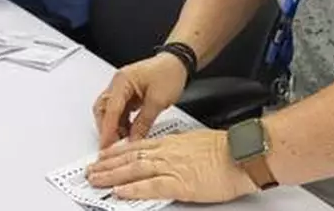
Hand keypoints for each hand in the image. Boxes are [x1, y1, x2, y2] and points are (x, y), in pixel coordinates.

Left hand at [85, 129, 256, 202]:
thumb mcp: (197, 141)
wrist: (243, 154)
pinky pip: (151, 186)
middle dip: (108, 165)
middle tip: (91, 170)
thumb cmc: (227, 149)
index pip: (138, 146)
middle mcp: (167, 152)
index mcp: (172, 142)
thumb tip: (173, 150)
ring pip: (134, 170)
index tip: (104, 156)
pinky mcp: (180, 183)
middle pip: (130, 157)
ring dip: (112, 175)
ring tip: (96, 179)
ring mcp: (172, 167)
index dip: (117, 152)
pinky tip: (120, 191)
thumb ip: (181, 147)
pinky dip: (133, 189)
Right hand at [93, 54, 187, 148]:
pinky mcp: (129, 94)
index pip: (110, 110)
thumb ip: (143, 122)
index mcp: (122, 81)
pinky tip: (129, 132)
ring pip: (110, 112)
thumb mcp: (158, 101)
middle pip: (103, 110)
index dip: (108, 131)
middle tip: (112, 145)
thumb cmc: (169, 73)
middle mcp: (119, 83)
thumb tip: (133, 139)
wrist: (178, 63)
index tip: (106, 146)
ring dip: (115, 127)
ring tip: (123, 140)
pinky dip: (122, 123)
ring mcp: (123, 88)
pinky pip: (120, 111)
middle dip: (107, 129)